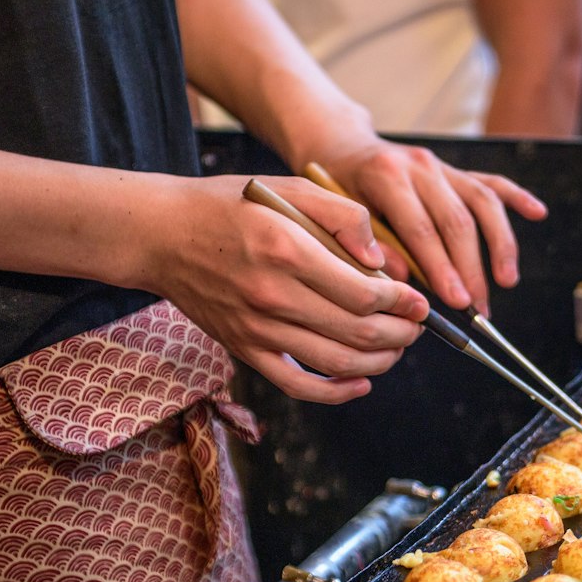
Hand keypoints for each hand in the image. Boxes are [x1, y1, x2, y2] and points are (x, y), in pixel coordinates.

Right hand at [148, 174, 428, 402]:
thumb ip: (342, 215)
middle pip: (358, 332)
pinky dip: (336, 392)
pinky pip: (297, 385)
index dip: (402, 303)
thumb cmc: (230, 206)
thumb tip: (381, 260)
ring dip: (379, 363)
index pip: (364, 293)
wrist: (163, 235)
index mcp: (287, 250)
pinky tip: (362, 383)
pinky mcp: (245, 350)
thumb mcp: (288, 189)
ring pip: (336, 363)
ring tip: (397, 348)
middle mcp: (272, 294)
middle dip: (400, 334)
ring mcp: (257, 329)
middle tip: (417, 326)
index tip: (419, 301)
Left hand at [314, 138, 547, 314]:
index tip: (456, 301)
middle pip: (458, 221)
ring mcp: (441, 166)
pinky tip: (538, 213)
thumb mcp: (336, 217)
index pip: (422, 229)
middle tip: (479, 309)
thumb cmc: (334, 191)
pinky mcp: (455, 170)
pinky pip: (491, 183)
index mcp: (387, 176)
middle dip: (471, 269)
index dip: (442, 268)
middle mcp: (420, 166)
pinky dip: (517, 198)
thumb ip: (367, 246)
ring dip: (500, 245)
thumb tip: (404, 281)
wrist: (340, 148)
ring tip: (507, 281)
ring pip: (482, 203)